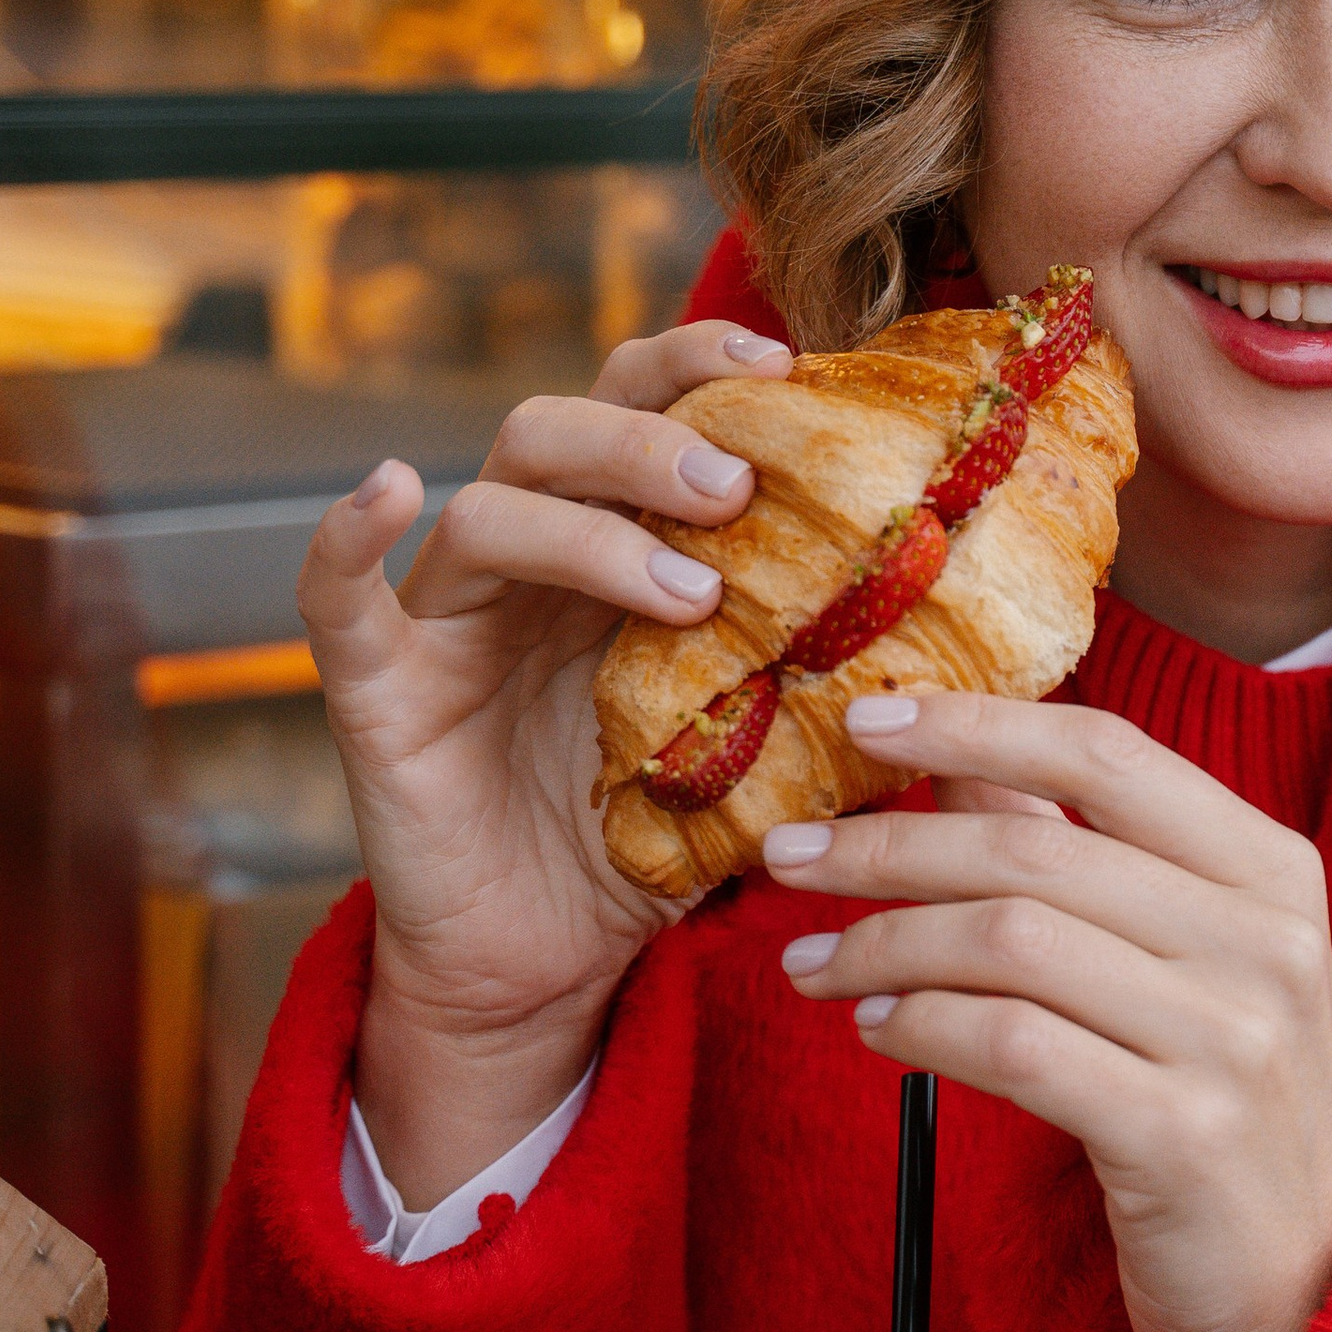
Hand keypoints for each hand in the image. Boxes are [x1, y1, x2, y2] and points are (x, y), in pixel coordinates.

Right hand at [297, 318, 793, 1204]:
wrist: (551, 966)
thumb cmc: (661, 844)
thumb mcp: (775, 757)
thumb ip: (849, 692)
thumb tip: (995, 661)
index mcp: (620, 550)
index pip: (649, 409)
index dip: (704, 366)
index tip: (792, 367)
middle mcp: (530, 565)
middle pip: (561, 428)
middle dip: (654, 437)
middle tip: (742, 487)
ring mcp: (449, 622)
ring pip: (488, 509)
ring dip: (590, 527)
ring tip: (688, 588)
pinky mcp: (381, 693)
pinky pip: (337, 597)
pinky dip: (345, 533)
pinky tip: (384, 485)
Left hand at [769, 695, 1331, 1331]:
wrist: (1313, 1285)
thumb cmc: (1225, 1107)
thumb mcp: (1185, 962)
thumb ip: (1082, 854)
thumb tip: (960, 761)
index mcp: (1272, 871)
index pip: (1108, 754)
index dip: (976, 725)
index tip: (864, 719)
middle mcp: (1266, 941)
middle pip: (1037, 850)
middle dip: (886, 845)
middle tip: (789, 856)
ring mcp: (1233, 1039)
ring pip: (1011, 943)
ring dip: (883, 944)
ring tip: (813, 965)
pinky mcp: (1182, 1135)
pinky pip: (1012, 1047)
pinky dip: (922, 1028)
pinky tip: (876, 1031)